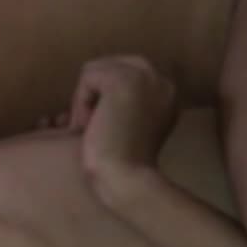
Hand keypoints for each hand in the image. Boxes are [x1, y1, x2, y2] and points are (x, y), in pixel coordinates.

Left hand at [69, 56, 178, 177]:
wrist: (126, 180)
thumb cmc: (122, 165)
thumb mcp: (129, 127)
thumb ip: (123, 104)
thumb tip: (92, 86)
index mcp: (167, 93)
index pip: (124, 72)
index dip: (103, 96)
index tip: (103, 126)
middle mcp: (161, 79)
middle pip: (110, 66)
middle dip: (94, 94)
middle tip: (91, 127)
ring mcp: (144, 76)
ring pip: (96, 71)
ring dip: (85, 101)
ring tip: (91, 129)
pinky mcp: (123, 80)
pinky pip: (87, 77)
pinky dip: (80, 103)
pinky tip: (88, 126)